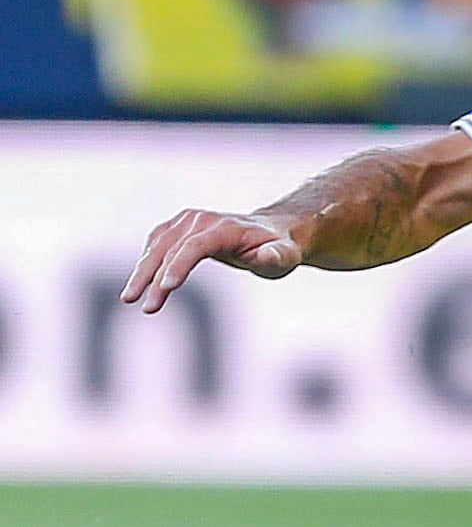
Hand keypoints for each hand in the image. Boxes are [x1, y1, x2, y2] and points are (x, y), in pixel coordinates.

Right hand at [119, 208, 303, 312]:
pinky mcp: (177, 227)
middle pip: (171, 249)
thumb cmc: (279, 248)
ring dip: (142, 273)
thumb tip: (265, 256)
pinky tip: (139, 283)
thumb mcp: (286, 255)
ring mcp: (186, 221)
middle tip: (145, 306)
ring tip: (130, 298)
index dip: (179, 265)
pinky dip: (146, 263)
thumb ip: (276, 256)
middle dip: (155, 278)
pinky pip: (156, 245)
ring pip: (157, 247)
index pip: (195, 246)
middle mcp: (201, 220)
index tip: (166, 287)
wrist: (272, 231)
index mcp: (225, 227)